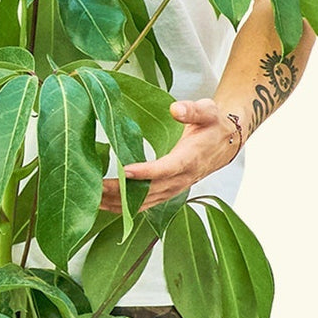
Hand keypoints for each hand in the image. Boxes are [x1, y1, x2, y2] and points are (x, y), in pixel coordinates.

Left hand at [99, 98, 241, 212]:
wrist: (224, 144)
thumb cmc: (213, 125)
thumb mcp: (208, 110)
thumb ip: (193, 110)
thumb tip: (176, 109)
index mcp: (189, 159)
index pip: (166, 169)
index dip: (146, 172)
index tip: (125, 171)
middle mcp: (180, 179)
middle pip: (148, 190)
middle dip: (121, 191)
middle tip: (96, 187)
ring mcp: (172, 189)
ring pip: (143, 203)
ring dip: (117, 203)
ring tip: (92, 199)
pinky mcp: (166, 193)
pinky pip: (143, 206)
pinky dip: (123, 208)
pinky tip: (103, 206)